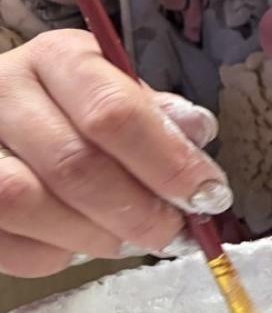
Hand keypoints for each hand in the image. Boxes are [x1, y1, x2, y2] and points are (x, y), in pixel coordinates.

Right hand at [0, 29, 228, 276]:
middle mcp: (3, 93)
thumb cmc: (73, 104)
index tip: (209, 194)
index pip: (114, 112)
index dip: (168, 161)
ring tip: (131, 240)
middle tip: (174, 233)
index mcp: (58, 58)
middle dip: (137, 210)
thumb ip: (156, 112)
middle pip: (73, 164)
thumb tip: (198, 131)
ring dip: (93, 236)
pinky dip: (51, 254)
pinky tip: (80, 244)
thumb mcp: (117, 87)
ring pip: (26, 204)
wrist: (0, 118)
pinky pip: (4, 242)